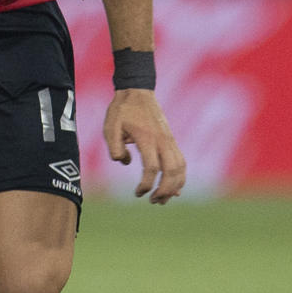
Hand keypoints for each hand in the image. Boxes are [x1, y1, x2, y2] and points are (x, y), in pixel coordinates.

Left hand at [103, 88, 185, 203]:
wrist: (137, 91)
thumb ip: (114, 148)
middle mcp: (162, 140)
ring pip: (181, 168)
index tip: (137, 193)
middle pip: (172, 171)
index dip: (146, 184)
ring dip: (174, 186)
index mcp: (147, 138)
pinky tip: (174, 188)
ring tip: (162, 199)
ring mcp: (170, 140)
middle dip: (165, 191)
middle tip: (152, 201)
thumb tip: (124, 162)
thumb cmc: (122, 110)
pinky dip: (180, 177)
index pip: (152, 168)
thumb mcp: (110, 127)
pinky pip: (181, 161)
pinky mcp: (171, 140)